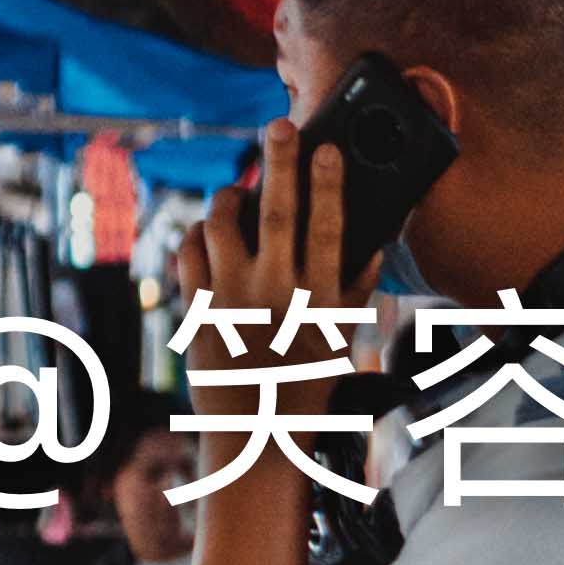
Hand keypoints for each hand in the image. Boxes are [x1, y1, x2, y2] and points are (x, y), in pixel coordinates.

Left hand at [186, 128, 395, 381]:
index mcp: (318, 301)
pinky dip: (195, 235)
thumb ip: (356, 292)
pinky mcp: (195, 314)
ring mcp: (230, 303)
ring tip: (239, 190)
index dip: (328, 184)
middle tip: (277, 125)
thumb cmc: (306, 389)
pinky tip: (207, 230)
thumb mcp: (341, 342)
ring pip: (221, 227)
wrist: (256, 438)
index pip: (328, 229)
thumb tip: (375, 247)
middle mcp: (274, 296)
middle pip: (274, 213)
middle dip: (278, 163)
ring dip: (228, 199)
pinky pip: (188, 256)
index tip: (327, 149)